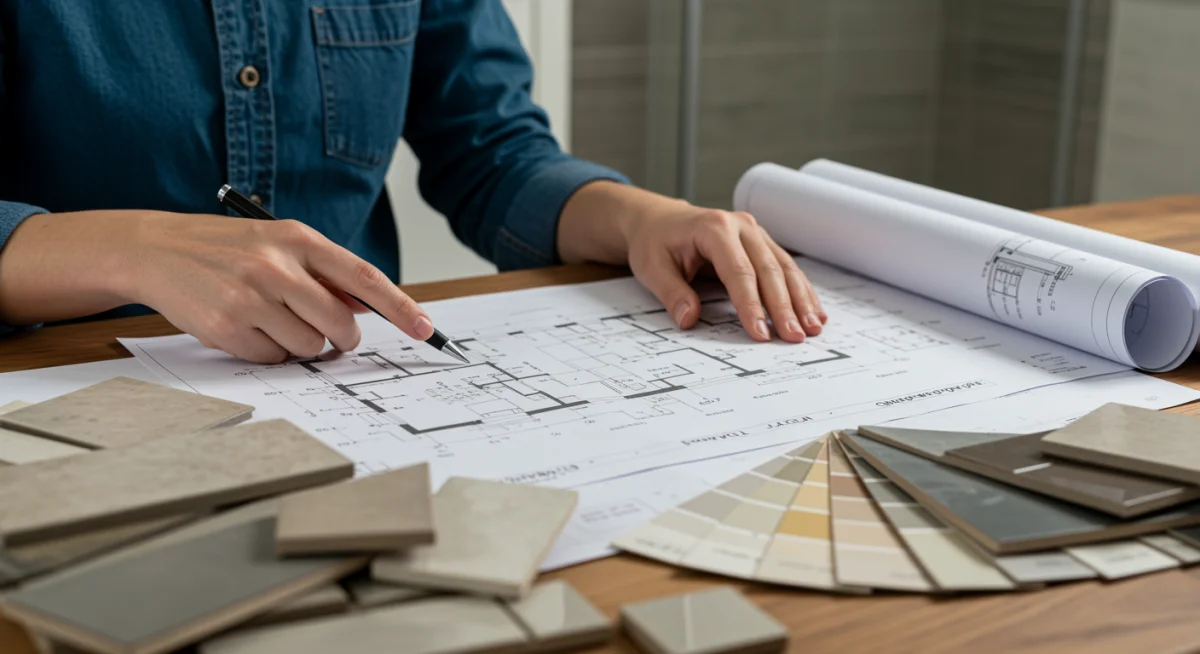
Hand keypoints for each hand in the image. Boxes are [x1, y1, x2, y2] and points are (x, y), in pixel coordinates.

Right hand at [133, 213, 434, 361]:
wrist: (157, 249)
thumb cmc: (228, 248)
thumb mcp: (279, 243)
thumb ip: (324, 272)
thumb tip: (369, 306)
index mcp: (297, 239)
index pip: (363, 277)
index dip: (399, 306)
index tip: (425, 327)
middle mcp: (276, 266)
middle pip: (339, 323)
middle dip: (342, 339)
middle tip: (330, 335)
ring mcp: (250, 297)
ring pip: (309, 345)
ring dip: (302, 345)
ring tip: (273, 320)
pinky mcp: (226, 326)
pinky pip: (273, 358)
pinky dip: (269, 352)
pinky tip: (247, 328)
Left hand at [558, 182, 826, 341]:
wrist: (659, 220)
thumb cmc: (655, 243)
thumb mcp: (652, 267)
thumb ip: (671, 293)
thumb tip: (688, 319)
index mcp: (713, 227)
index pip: (738, 271)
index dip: (751, 304)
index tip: (760, 333)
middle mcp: (741, 226)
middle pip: (769, 270)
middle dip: (783, 307)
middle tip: (794, 337)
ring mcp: (755, 232)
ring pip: (785, 268)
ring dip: (801, 300)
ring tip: (813, 329)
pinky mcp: (762, 243)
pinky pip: (786, 268)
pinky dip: (801, 291)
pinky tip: (815, 312)